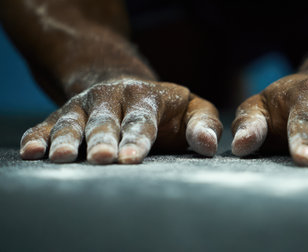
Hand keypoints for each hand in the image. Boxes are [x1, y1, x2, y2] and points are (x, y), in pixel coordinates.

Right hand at [20, 79, 221, 163]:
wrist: (125, 88)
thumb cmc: (165, 109)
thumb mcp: (192, 109)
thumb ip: (204, 125)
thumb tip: (210, 146)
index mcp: (145, 96)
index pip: (141, 120)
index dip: (136, 139)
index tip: (132, 159)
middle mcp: (111, 97)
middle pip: (105, 121)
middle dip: (102, 139)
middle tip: (102, 158)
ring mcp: (83, 106)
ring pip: (73, 122)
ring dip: (67, 139)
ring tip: (63, 157)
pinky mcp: (62, 114)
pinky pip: (46, 125)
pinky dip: (38, 137)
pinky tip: (33, 152)